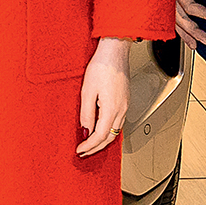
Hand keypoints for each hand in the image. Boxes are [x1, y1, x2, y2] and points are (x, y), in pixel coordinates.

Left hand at [75, 37, 132, 156]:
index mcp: (112, 109)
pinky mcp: (125, 101)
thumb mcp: (87, 91)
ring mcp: (125, 106)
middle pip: (110, 137)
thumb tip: (85, 131)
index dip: (89, 145)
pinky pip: (118, 122)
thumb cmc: (101, 66)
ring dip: (103, 140)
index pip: (100, 135)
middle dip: (96, 147)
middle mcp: (122, 110)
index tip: (80, 150)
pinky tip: (101, 129)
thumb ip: (86, 114)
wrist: (114, 52)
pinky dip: (109, 130)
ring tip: (90, 143)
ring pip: (115, 131)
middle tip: (84, 152)